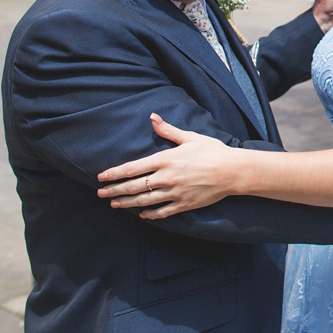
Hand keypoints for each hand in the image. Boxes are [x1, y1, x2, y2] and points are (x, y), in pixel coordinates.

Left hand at [96, 114, 235, 218]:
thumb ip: (168, 130)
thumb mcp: (189, 137)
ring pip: (144, 201)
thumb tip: (152, 117)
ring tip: (115, 204)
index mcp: (165, 159)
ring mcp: (174, 193)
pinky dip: (150, 214)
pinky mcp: (183, 204)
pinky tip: (142, 214)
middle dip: (114, 190)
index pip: (132, 168)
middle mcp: (166, 178)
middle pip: (133, 187)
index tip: (101, 176)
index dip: (114, 173)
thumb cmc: (212, 151)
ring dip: (127, 203)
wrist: (232, 171)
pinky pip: (161, 212)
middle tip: (100, 194)